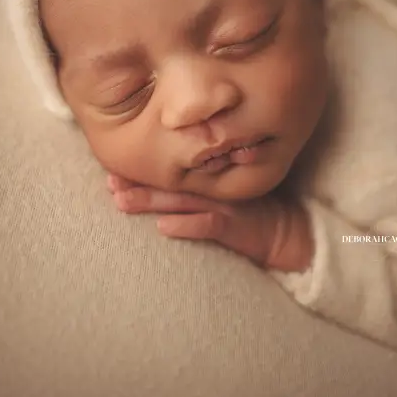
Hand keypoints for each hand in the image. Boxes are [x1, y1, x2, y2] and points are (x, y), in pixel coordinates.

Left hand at [107, 174, 312, 272]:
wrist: (287, 231)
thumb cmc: (251, 211)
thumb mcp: (223, 192)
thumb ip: (197, 185)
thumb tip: (160, 182)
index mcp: (207, 178)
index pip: (170, 171)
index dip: (142, 169)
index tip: (112, 165)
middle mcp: (212, 188)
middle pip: (168, 184)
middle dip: (137, 183)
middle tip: (109, 181)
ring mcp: (223, 206)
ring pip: (181, 201)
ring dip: (150, 202)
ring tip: (122, 201)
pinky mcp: (237, 226)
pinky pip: (209, 225)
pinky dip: (186, 226)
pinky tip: (163, 228)